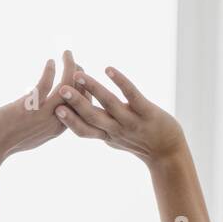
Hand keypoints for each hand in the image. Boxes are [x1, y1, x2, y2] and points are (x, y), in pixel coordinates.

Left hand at [0, 50, 88, 163]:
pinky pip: (45, 85)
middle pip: (78, 97)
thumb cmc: (3, 140)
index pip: (80, 109)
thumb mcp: (29, 132)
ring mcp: (43, 116)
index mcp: (55, 129)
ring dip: (70, 67)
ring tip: (67, 53)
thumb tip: (38, 103)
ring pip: (67, 88)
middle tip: (78, 63)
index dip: (83, 92)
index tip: (79, 77)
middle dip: (81, 77)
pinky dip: (49, 71)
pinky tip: (50, 61)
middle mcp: (54, 123)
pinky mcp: (29, 108)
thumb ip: (39, 121)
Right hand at [54, 65, 184, 164]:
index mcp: (107, 136)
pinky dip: (120, 81)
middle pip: (92, 117)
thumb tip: (80, 123)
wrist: (169, 152)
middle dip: (76, 104)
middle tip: (61, 90)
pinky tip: (109, 69)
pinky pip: (132, 95)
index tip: (54, 110)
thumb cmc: (141, 143)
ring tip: (79, 75)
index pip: (84, 130)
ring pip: (109, 104)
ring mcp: (131, 121)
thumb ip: (99, 129)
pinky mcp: (147, 112)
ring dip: (93, 89)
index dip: (69, 121)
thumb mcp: (116, 139)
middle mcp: (117, 130)